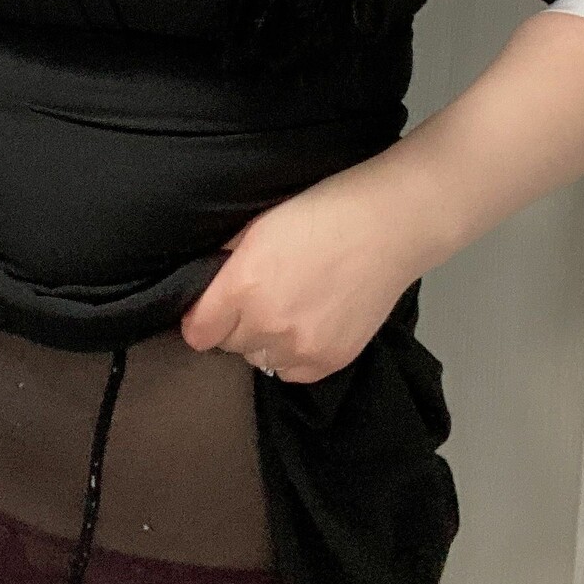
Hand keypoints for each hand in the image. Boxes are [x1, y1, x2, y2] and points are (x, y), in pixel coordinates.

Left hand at [179, 167, 426, 380]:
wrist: (387, 226)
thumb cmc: (321, 211)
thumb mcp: (258, 225)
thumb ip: (228, 261)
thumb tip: (207, 285)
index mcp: (243, 286)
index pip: (197, 332)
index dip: (200, 318)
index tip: (209, 307)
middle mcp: (268, 324)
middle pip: (228, 345)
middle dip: (235, 324)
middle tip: (258, 297)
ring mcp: (302, 348)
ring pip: (260, 360)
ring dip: (265, 341)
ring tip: (286, 310)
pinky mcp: (331, 361)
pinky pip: (292, 372)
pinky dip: (292, 354)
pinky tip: (307, 325)